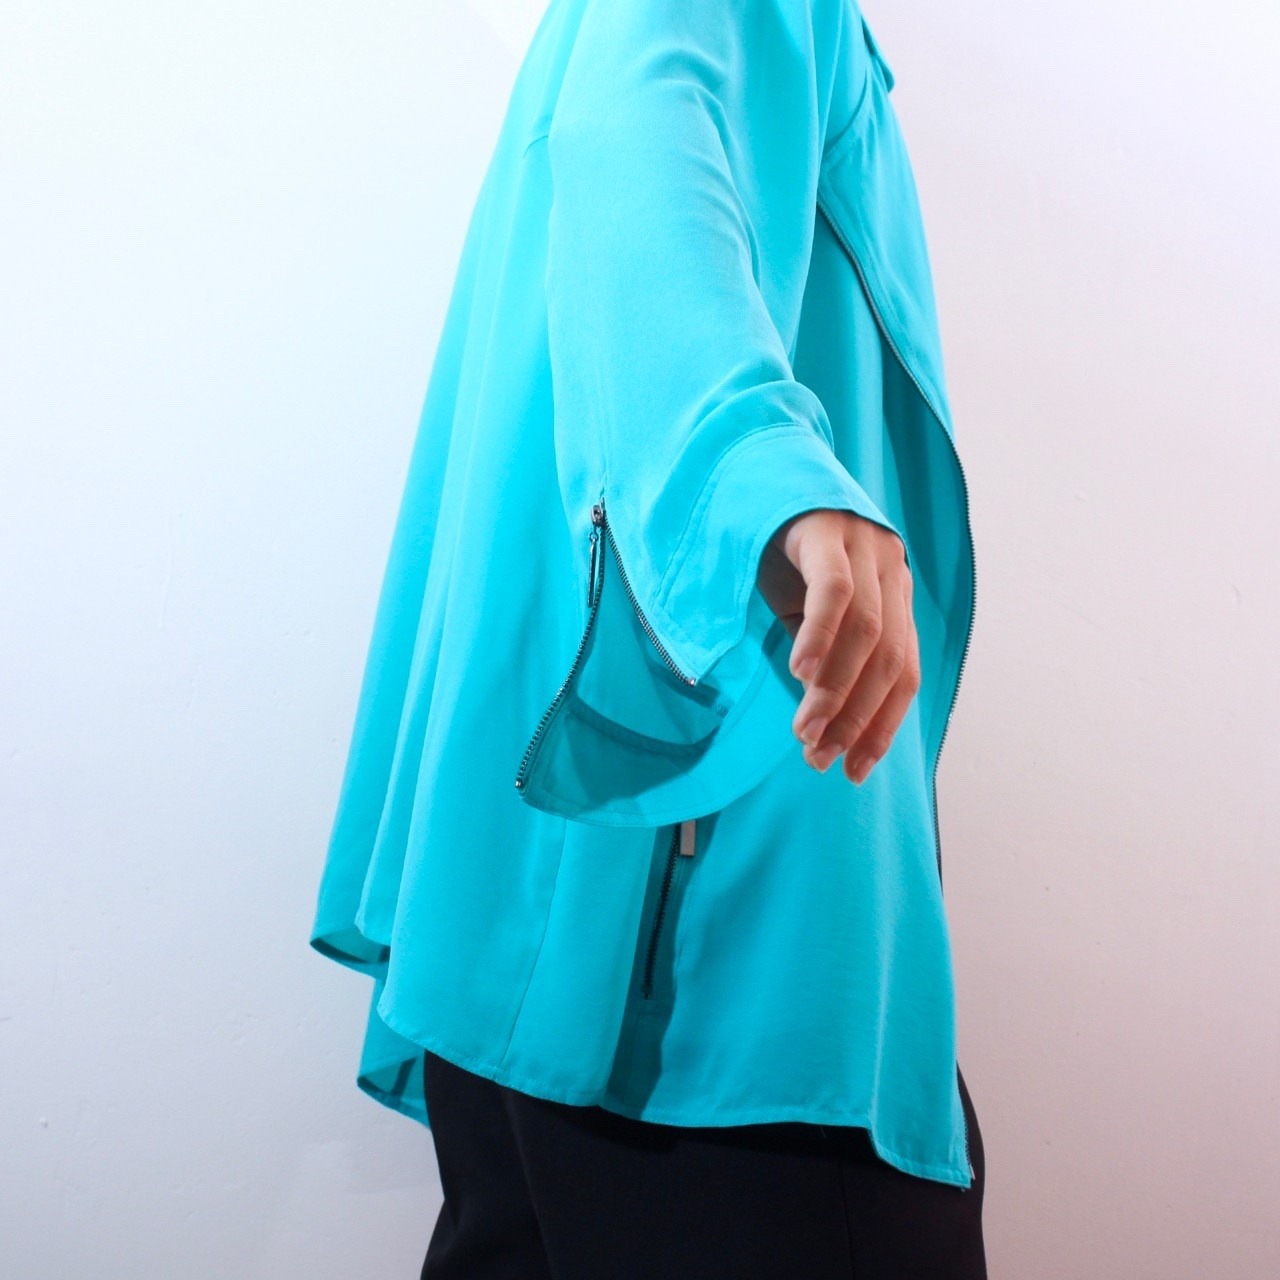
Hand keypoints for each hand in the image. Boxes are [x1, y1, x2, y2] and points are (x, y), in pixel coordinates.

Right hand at [756, 508, 919, 782]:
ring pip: (867, 634)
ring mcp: (864, 545)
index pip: (905, 674)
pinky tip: (799, 672)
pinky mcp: (828, 529)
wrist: (750, 467)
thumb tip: (821, 722)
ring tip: (804, 730)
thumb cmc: (776, 549)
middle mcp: (891, 569)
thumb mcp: (803, 611)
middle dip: (856, 719)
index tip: (853, 772)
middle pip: (890, 661)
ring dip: (835, 690)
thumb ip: (821, 656)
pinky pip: (835, 590)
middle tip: (819, 759)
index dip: (881, 728)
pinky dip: (821, 636)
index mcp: (894, 594)